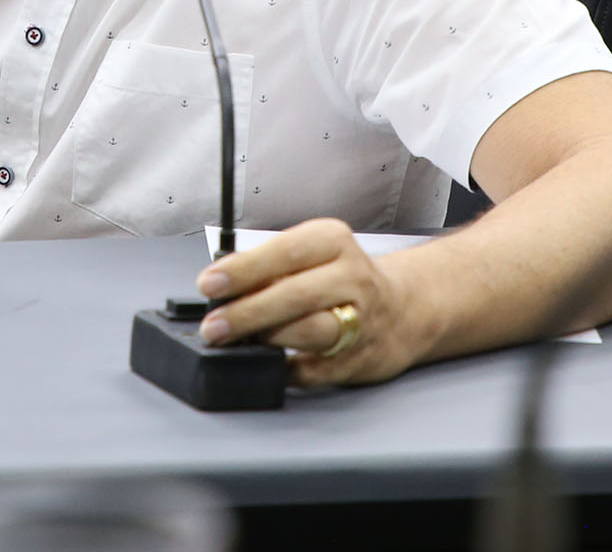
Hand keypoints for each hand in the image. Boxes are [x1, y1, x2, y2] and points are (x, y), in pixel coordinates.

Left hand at [194, 218, 427, 386]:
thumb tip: (220, 285)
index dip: (243, 270)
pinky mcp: (359, 358)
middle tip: (214, 325)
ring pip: (312, 331)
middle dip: (247, 312)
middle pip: (296, 295)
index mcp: (333, 242)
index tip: (210, 284)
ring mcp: (361, 320)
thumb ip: (270, 266)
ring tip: (239, 341)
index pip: (284, 251)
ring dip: (269, 338)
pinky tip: (266, 362)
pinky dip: (285, 368)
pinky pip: (315, 369)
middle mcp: (352, 277)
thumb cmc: (342, 277)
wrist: (402, 308)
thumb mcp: (312, 253)